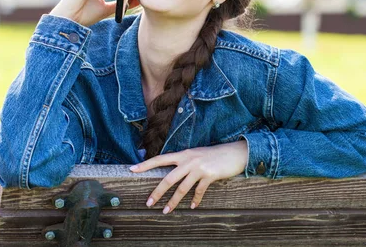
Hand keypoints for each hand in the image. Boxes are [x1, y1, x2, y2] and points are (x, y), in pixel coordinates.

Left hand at [129, 140, 248, 213]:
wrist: (233, 153)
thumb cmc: (213, 155)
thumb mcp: (196, 155)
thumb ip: (184, 162)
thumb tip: (172, 173)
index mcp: (183, 154)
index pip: (160, 158)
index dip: (146, 164)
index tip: (132, 169)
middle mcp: (189, 160)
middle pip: (168, 178)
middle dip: (157, 192)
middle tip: (148, 203)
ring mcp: (199, 168)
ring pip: (182, 188)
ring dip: (173, 201)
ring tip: (166, 211)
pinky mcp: (209, 175)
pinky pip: (198, 191)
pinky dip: (195, 200)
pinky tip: (192, 207)